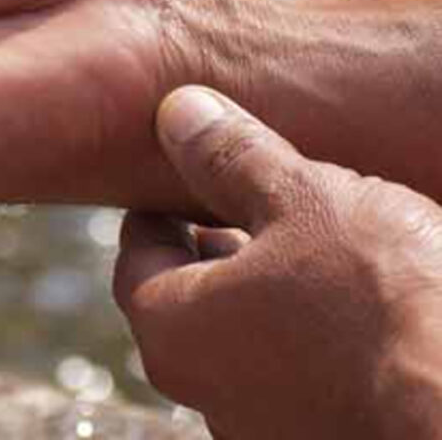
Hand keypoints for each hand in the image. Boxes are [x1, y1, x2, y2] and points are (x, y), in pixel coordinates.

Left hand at [114, 86, 441, 438]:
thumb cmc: (384, 301)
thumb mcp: (304, 202)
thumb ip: (232, 158)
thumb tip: (178, 113)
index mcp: (172, 329)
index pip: (137, 253)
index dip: (160, 204)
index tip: (184, 176)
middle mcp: (202, 388)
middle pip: (190, 294)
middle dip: (219, 241)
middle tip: (253, 198)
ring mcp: (260, 422)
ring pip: (245, 332)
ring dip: (267, 285)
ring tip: (313, 243)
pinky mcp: (317, 435)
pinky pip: (295, 366)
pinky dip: (306, 327)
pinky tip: (350, 300)